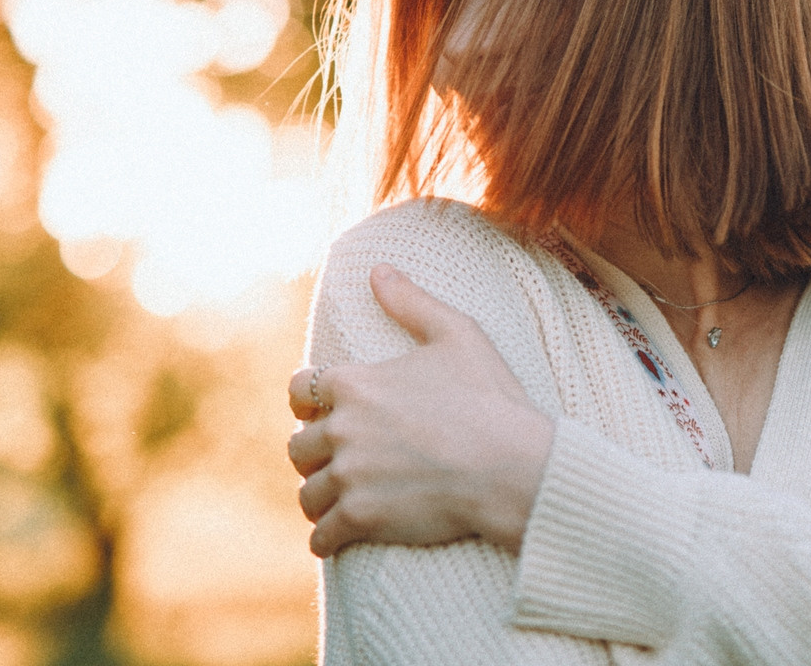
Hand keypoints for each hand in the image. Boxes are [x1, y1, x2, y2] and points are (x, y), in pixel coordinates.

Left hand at [287, 264, 554, 558]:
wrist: (511, 465)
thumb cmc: (490, 398)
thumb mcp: (458, 334)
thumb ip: (411, 302)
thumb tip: (378, 271)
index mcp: (355, 383)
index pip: (299, 391)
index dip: (307, 402)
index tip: (317, 412)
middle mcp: (342, 428)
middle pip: (299, 446)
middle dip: (314, 454)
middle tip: (335, 462)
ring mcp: (349, 475)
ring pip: (307, 493)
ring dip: (319, 497)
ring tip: (336, 502)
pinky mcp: (361, 517)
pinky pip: (322, 536)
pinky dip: (326, 539)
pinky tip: (336, 539)